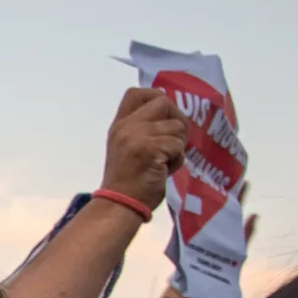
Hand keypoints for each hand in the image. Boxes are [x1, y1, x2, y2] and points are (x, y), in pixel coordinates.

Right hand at [101, 87, 187, 212]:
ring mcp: (137, 135)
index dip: (155, 98)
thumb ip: (142, 130)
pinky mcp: (150, 148)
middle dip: (176, 120)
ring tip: (165, 162)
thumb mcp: (127, 148)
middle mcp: (127, 126)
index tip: (164, 118)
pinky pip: (178, 145)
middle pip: (163, 101)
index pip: (136, 93)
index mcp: (120, 125)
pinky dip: (178, 160)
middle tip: (174, 142)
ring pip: (176, 126)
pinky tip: (165, 171)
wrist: (119, 204)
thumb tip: (171, 118)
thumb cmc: (127, 182)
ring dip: (178, 146)